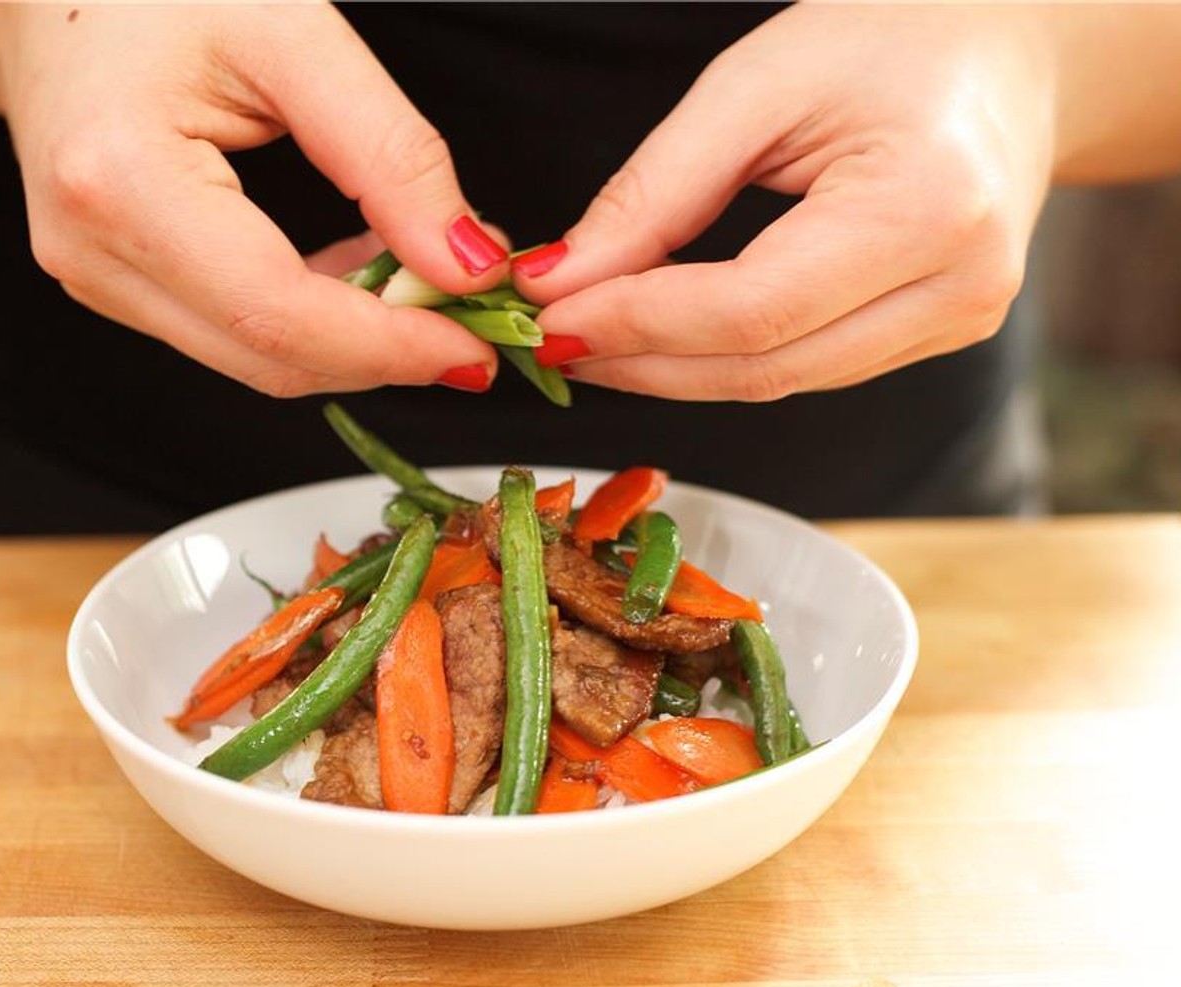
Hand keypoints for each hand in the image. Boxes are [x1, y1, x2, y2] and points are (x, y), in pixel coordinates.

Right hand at [0, 3, 505, 395]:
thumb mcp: (293, 33)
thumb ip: (389, 153)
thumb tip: (468, 267)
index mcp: (122, 181)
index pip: (278, 313)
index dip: (389, 346)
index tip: (476, 345)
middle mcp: (91, 252)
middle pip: (270, 357)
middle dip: (385, 354)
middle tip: (473, 316)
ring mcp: (95, 279)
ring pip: (256, 359)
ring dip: (355, 339)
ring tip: (422, 275)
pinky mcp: (115, 284)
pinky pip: (234, 334)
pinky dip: (314, 320)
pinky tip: (358, 268)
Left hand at [513, 3, 1056, 400]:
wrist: (1009, 47)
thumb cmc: (891, 35)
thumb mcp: (757, 84)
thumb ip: (655, 191)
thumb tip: (560, 279)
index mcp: (926, 208)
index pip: (751, 310)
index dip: (639, 325)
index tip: (547, 317)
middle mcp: (957, 287)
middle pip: (763, 367)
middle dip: (642, 363)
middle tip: (550, 341)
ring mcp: (957, 322)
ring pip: (780, 382)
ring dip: (672, 372)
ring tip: (590, 338)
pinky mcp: (937, 334)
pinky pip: (806, 368)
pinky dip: (722, 360)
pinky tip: (662, 338)